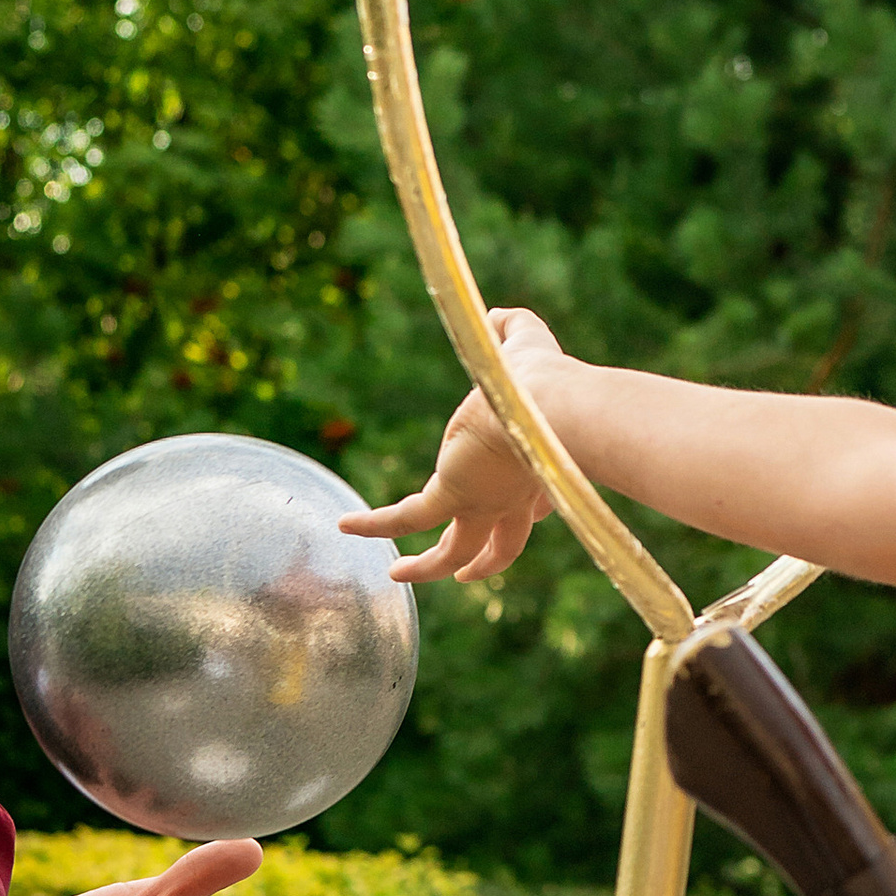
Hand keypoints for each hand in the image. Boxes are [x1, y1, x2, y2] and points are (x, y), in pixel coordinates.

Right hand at [341, 308, 560, 584]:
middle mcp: (511, 497)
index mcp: (537, 471)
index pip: (533, 506)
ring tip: (397, 576)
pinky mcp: (452, 498)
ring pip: (451, 552)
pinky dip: (373, 523)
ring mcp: (481, 503)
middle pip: (499, 544)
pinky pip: (404, 519)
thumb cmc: (547, 379)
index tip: (531, 507)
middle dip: (483, 561)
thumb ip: (512, 330)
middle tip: (466, 574)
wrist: (550, 407)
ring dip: (425, 568)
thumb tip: (494, 318)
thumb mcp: (528, 345)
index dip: (528, 511)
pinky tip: (346, 525)